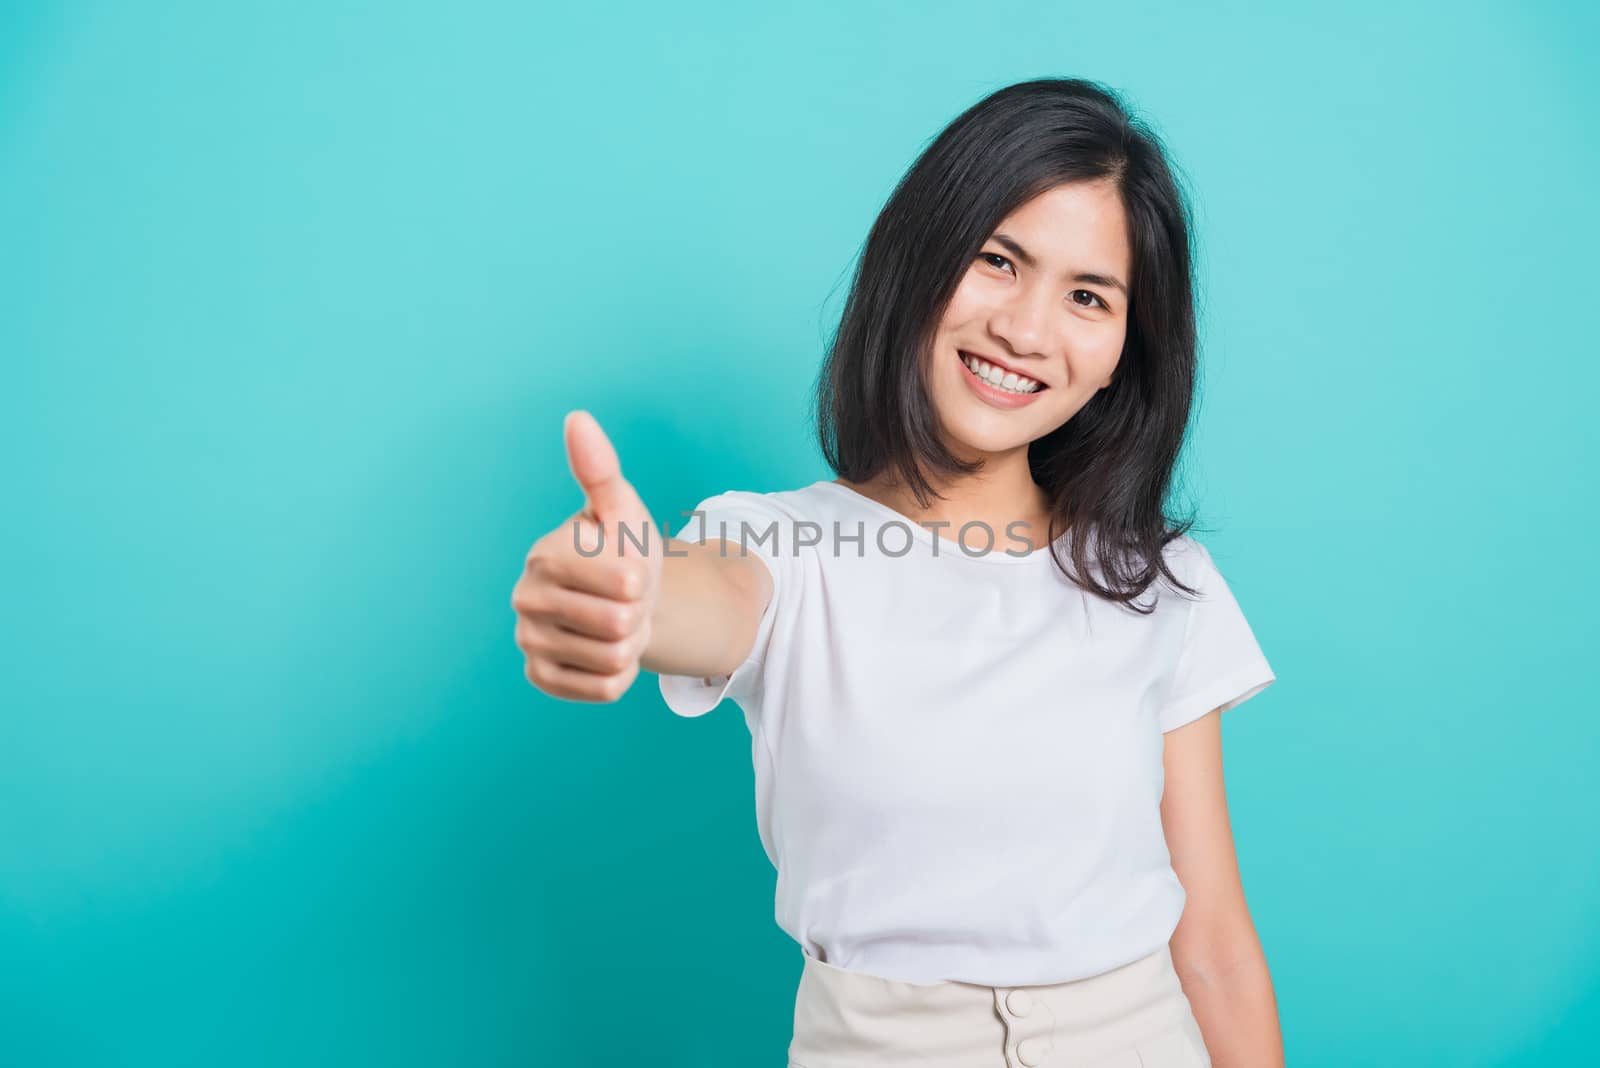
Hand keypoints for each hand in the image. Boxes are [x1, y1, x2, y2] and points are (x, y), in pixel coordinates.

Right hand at [512, 410, 662, 701]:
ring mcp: (528, 640)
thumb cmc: (622, 549)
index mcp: (545, 555)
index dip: (642, 578)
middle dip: (638, 614)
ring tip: (618, 623)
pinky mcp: (540, 676)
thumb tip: (577, 418)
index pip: (623, 583)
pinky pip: (602, 688)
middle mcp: (526, 599)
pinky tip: (606, 648)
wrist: (623, 599)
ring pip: (613, 659)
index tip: (631, 569)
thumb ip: (600, 469)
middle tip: (627, 600)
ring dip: (631, 643)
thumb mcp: (622, 510)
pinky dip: (619, 673)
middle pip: (619, 624)